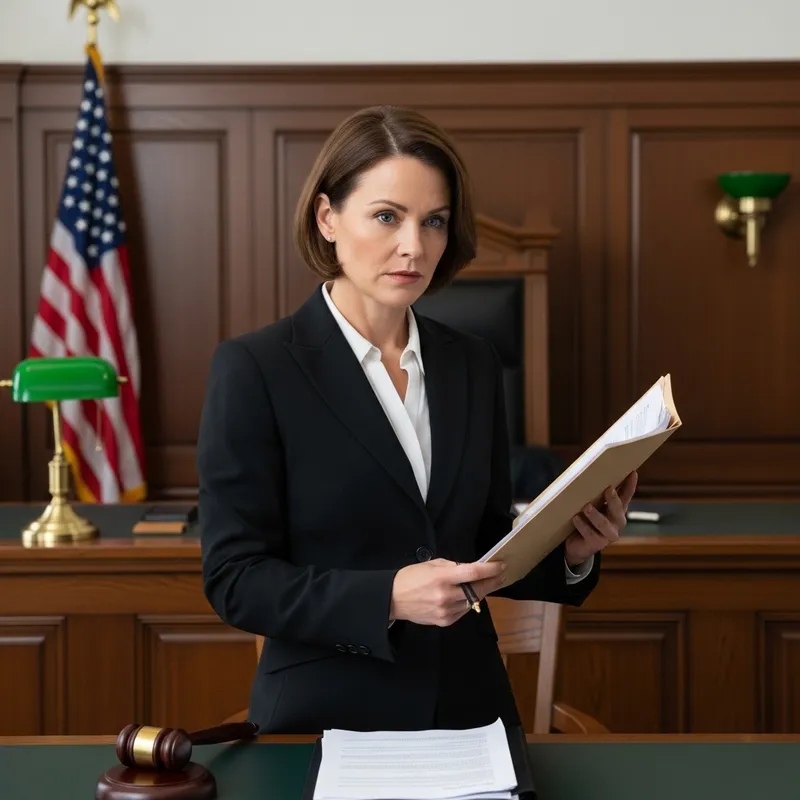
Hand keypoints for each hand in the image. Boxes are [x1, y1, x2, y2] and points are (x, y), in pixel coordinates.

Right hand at [389, 559, 505, 626]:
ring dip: (480, 593)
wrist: (393, 600)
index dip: (489, 569)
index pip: (472, 573)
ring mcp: (446, 610)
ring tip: (484, 584)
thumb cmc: (411, 577)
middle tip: (501, 576)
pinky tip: (466, 597)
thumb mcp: (431, 564)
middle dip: (492, 581)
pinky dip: (467, 603)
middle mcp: (446, 595)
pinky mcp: (445, 621)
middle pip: (477, 589)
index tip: (500, 565)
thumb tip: (470, 569)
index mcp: (441, 577)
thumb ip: (452, 567)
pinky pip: (463, 611)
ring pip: (472, 602)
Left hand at [565, 471, 637, 566]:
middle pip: (619, 510)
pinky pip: (590, 534)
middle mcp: (616, 522)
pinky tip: (576, 518)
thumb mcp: (591, 504)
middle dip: (614, 500)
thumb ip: (595, 493)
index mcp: (616, 509)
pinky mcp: (596, 544)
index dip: (630, 486)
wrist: (575, 544)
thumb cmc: (585, 519)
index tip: (632, 473)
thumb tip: (591, 472)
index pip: (626, 496)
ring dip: (595, 515)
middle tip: (608, 489)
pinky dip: (583, 525)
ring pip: (604, 524)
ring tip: (586, 507)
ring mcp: (608, 535)